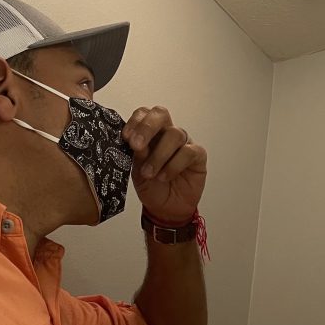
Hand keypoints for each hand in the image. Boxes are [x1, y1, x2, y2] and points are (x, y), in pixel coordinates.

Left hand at [122, 105, 206, 224]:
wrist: (166, 210)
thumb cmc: (151, 187)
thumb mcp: (137, 172)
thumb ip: (138, 156)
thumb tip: (136, 143)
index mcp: (149, 134)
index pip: (143, 114)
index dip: (135, 122)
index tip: (126, 137)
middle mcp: (166, 134)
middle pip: (160, 114)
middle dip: (147, 127)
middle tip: (137, 145)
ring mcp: (183, 143)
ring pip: (174, 135)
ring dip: (159, 155)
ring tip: (149, 173)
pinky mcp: (198, 155)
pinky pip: (188, 152)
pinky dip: (174, 165)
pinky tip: (164, 177)